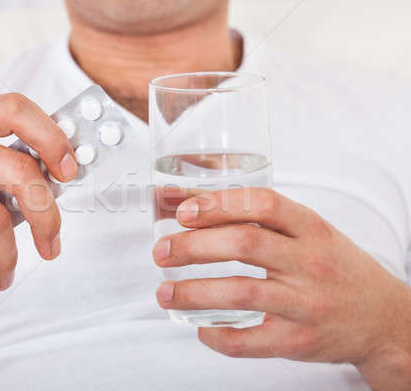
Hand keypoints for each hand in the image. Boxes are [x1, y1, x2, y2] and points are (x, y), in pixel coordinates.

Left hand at [152, 188, 410, 388]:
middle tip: (162, 251)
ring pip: (240, 293)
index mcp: (311, 229)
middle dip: (192, 246)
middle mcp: (309, 263)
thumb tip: (190, 203)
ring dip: (192, 292)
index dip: (218, 204)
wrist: (382, 318)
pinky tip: (199, 327)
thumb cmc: (336, 268)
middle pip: (244, 245)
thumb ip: (259, 219)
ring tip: (164, 292)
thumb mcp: (309, 233)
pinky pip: (247, 341)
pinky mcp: (297, 341)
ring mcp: (304, 304)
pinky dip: (215, 335)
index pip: (262, 204)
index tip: (185, 212)